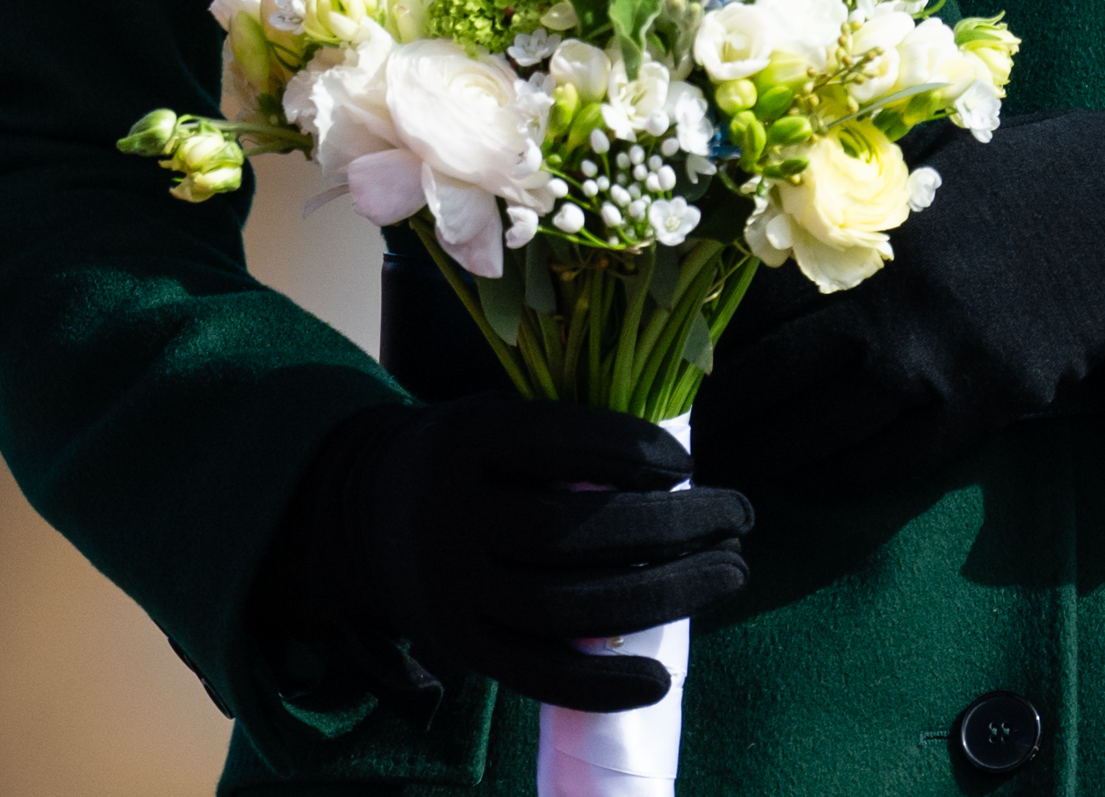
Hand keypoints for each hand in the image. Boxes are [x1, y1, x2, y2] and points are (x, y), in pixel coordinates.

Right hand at [264, 395, 752, 712]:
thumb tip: (676, 467)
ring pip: (568, 606)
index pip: (561, 441)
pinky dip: (602, 684)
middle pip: (575, 531)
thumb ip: (564, 437)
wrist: (364, 518)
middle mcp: (452, 516)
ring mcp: (454, 591)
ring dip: (663, 597)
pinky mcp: (462, 648)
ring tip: (730, 573)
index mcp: (466, 440)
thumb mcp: (497, 419)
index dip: (632, 450)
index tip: (688, 463)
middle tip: (740, 517)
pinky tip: (661, 677)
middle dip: (672, 528)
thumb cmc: (467, 458)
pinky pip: (538, 676)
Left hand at [693, 108, 1104, 494]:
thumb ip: (845, 199)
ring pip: (827, 434)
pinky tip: (810, 482)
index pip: (755, 303)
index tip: (676, 367)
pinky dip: (843, 480)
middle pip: (776, 380)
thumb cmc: (1012, 177)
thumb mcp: (920, 167)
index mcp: (864, 235)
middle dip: (726, 419)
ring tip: (734, 471)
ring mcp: (941, 361)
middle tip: (688, 440)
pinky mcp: (986, 405)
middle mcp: (893, 302)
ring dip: (772, 461)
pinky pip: (896, 464)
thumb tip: (752, 227)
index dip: (708, 343)